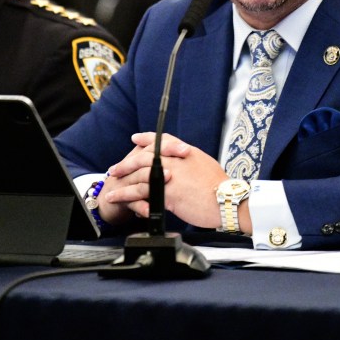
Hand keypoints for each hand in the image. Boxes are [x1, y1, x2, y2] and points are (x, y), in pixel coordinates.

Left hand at [103, 132, 230, 230]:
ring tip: (112, 186)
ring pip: (140, 175)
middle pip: (145, 157)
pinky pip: (143, 194)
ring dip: (123, 180)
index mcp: (186, 153)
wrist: (228, 201)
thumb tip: (183, 161)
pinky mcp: (168, 194)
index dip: (147, 139)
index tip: (135, 139)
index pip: (162, 140)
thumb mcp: (206, 165)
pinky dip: (128, 196)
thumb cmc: (220, 187)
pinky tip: (120, 199)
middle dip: (128, 162)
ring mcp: (170, 177)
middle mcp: (176, 161)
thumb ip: (190, 161)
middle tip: (116, 168)